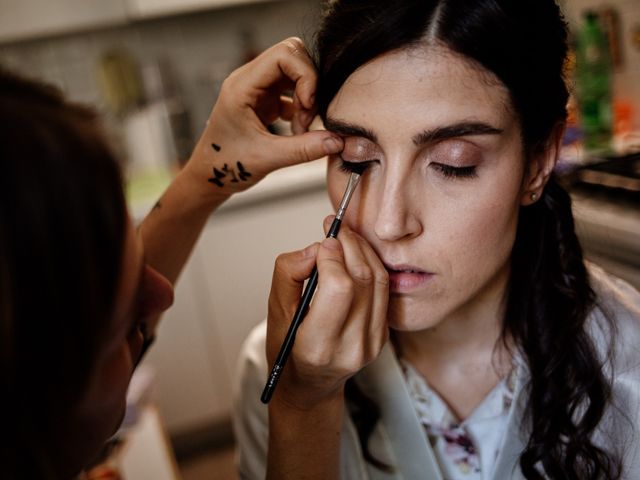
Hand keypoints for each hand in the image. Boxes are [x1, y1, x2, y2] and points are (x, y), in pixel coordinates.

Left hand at [183, 37, 343, 199]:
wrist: (210, 177)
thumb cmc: (226, 166)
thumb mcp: (267, 159)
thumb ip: (304, 149)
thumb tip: (337, 141)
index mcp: (242, 86)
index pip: (283, 54)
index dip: (304, 75)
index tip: (308, 104)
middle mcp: (249, 80)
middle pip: (292, 56)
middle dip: (308, 84)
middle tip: (307, 116)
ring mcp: (258, 89)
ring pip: (294, 72)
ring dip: (306, 96)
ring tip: (301, 126)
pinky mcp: (265, 100)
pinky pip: (292, 89)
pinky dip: (302, 107)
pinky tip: (297, 130)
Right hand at [266, 218, 389, 407]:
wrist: (310, 383)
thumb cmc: (288, 349)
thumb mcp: (275, 313)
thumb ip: (288, 275)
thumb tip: (313, 250)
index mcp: (318, 346)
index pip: (338, 288)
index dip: (332, 257)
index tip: (321, 243)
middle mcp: (351, 347)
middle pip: (362, 280)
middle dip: (349, 245)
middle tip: (334, 230)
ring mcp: (371, 343)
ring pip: (378, 281)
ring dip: (363, 251)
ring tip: (345, 237)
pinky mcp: (382, 336)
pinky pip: (383, 290)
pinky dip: (371, 266)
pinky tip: (356, 255)